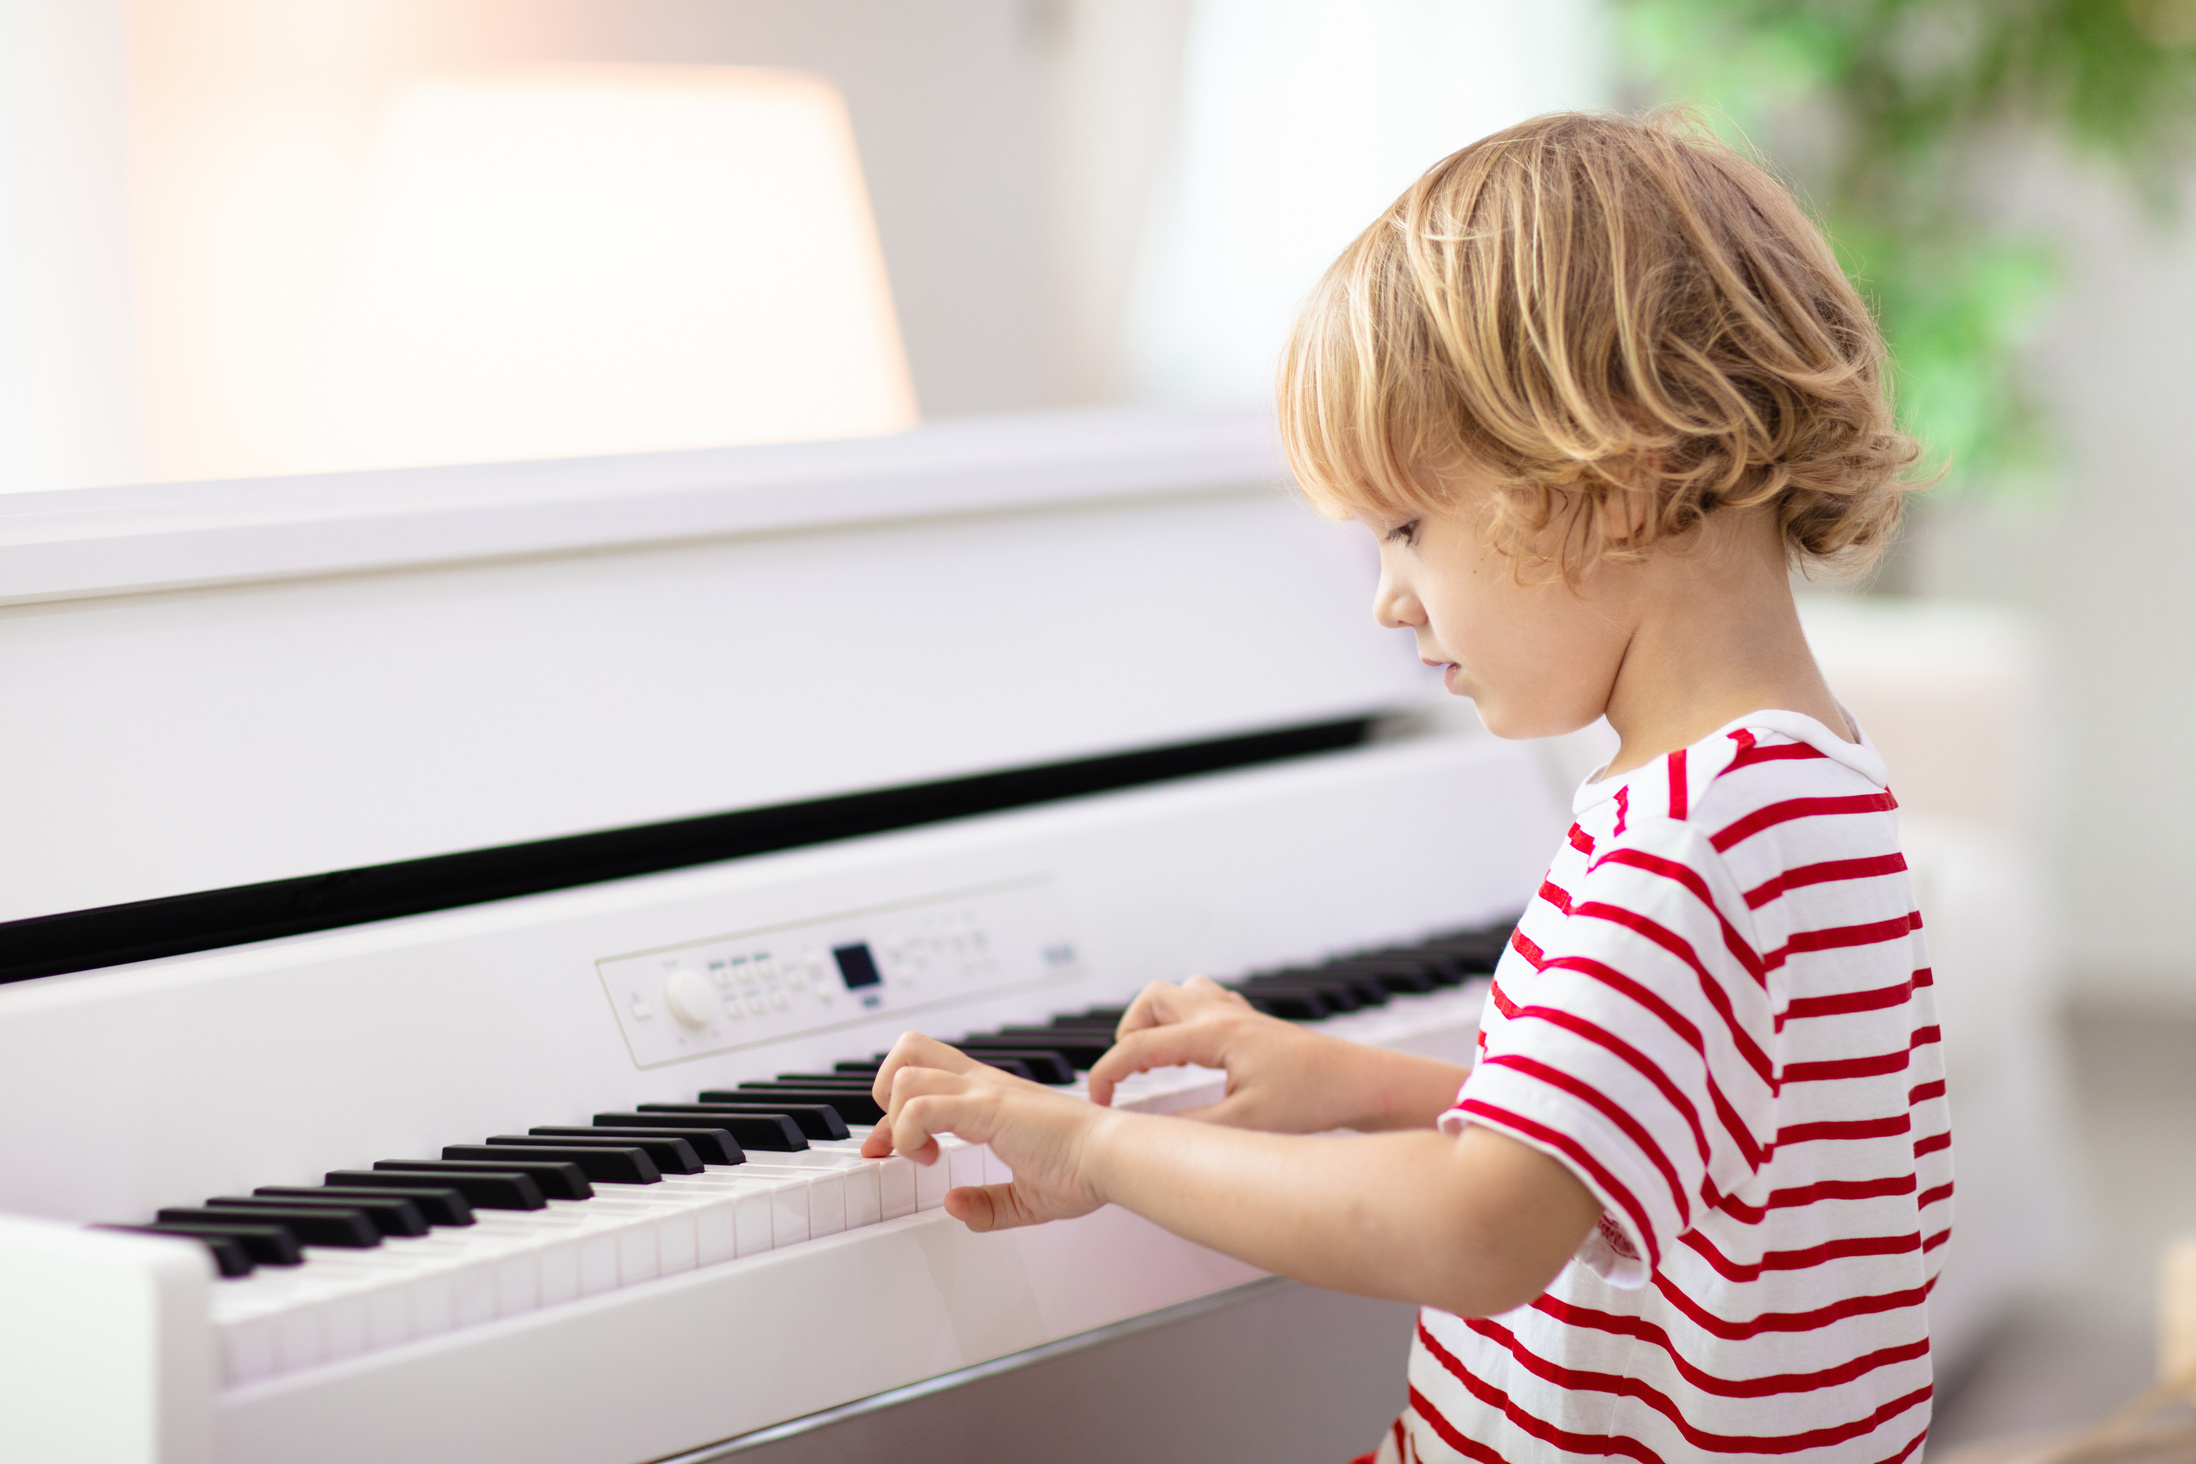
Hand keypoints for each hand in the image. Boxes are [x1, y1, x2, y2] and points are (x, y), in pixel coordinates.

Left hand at [860, 1032, 1117, 1231]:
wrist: (1111, 1157)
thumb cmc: (1084, 1169)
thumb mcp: (1026, 1198)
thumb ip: (989, 1204)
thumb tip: (955, 1205)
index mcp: (989, 1096)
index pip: (921, 1078)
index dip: (890, 1117)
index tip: (884, 1149)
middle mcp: (981, 1084)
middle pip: (908, 1046)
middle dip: (884, 1089)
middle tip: (897, 1133)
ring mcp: (983, 1092)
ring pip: (905, 1073)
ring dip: (896, 1119)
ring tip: (919, 1151)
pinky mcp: (986, 1107)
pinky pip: (920, 1108)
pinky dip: (907, 1135)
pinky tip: (928, 1158)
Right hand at [1087, 976, 1470, 1133]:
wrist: (1359, 1083)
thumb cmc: (1311, 1101)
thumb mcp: (1244, 1126)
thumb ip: (1188, 1130)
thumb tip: (1144, 1139)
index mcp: (1213, 1034)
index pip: (1138, 1046)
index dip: (1107, 1075)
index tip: (1096, 1106)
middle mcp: (1221, 1015)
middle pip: (1153, 999)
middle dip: (1129, 1034)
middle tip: (1128, 1075)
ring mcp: (1239, 1015)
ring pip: (1180, 994)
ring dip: (1157, 1020)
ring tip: (1155, 1059)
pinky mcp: (1252, 1023)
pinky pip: (1205, 1003)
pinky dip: (1186, 1022)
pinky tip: (1194, 1055)